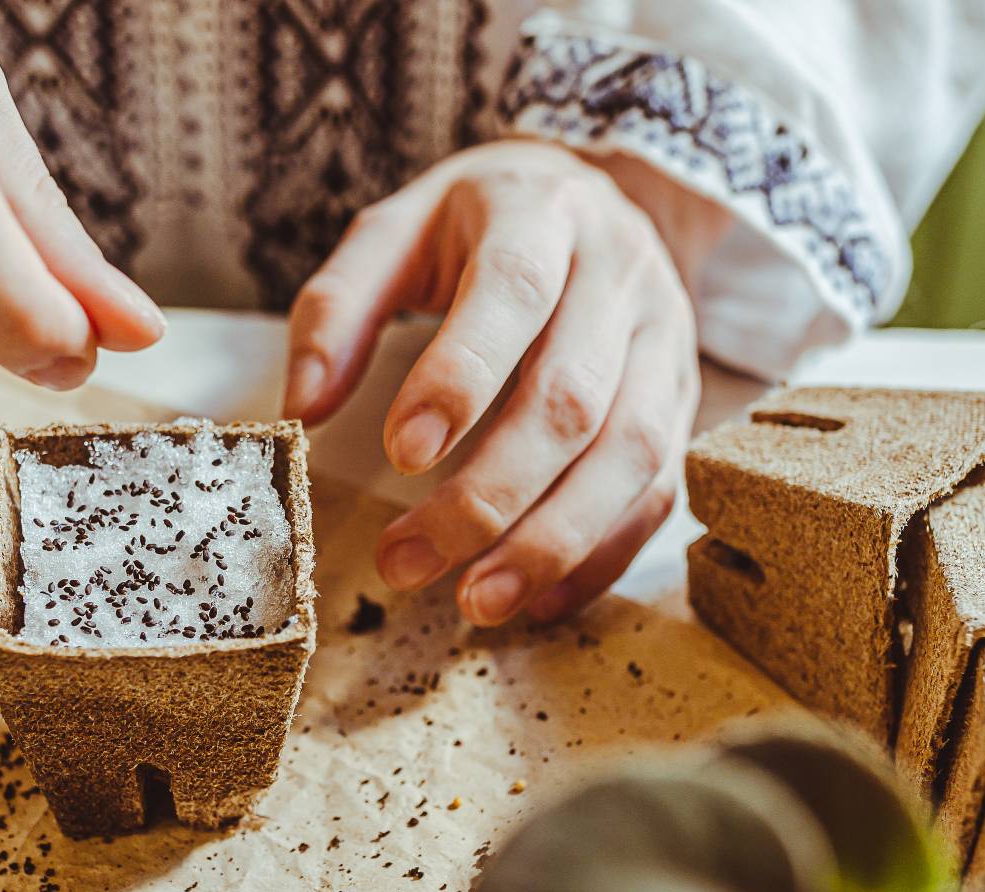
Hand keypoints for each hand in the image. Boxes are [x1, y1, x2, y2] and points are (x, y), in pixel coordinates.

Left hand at [285, 140, 704, 625]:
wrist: (602, 195)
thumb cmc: (480, 223)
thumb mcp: (398, 230)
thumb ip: (338, 307)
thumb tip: (302, 407)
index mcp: (541, 215)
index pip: (513, 293)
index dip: (461, 377)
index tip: (402, 454)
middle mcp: (620, 275)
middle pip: (571, 397)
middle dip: (491, 493)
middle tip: (409, 562)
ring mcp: (665, 341)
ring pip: (631, 455)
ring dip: (553, 541)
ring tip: (477, 604)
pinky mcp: (682, 400)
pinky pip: (658, 490)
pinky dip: (602, 556)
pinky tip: (538, 601)